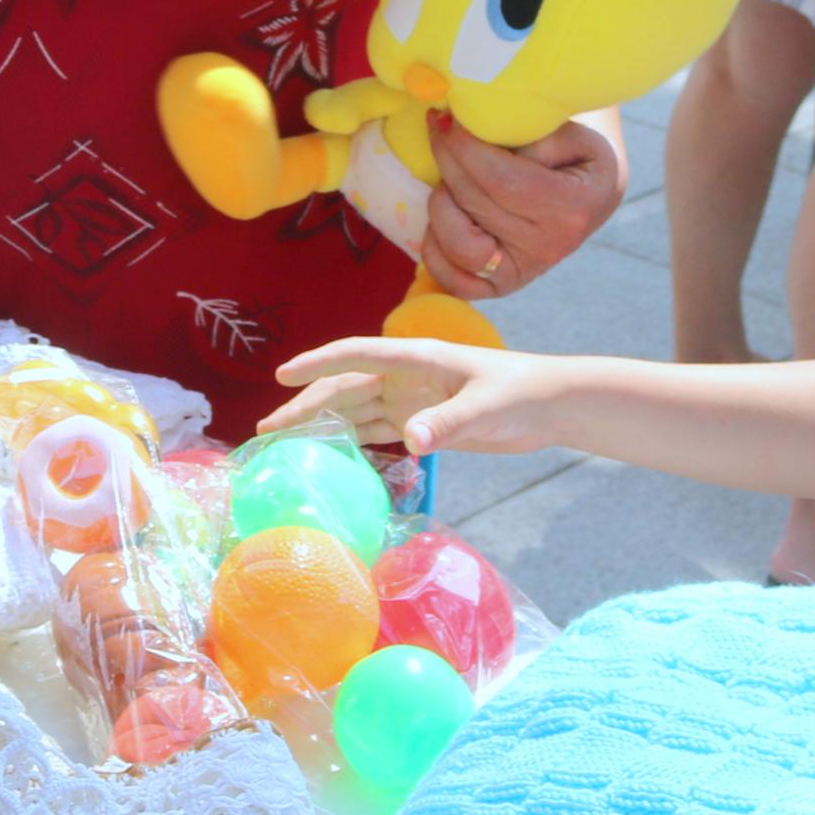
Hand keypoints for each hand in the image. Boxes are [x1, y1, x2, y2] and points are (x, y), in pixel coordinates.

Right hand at [266, 336, 554, 453]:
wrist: (549, 405)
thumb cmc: (521, 392)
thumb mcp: (485, 406)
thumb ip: (448, 421)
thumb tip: (410, 441)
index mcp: (415, 358)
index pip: (355, 356)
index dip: (317, 364)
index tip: (281, 376)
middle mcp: (404, 377)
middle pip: (343, 389)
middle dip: (304, 407)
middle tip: (265, 430)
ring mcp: (409, 401)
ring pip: (353, 413)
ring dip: (320, 427)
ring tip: (282, 445)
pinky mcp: (420, 424)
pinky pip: (375, 433)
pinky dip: (349, 443)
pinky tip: (325, 458)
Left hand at [419, 115, 621, 301]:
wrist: (591, 193)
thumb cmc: (577, 156)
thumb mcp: (574, 133)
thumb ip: (533, 132)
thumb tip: (476, 133)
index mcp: (572, 209)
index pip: (502, 180)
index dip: (465, 147)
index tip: (446, 118)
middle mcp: (546, 248)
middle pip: (474, 203)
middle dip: (447, 157)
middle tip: (439, 126)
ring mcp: (521, 273)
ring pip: (456, 243)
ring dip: (440, 201)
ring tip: (450, 173)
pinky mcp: (497, 286)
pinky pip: (450, 279)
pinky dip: (434, 246)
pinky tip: (444, 211)